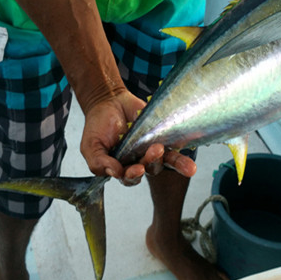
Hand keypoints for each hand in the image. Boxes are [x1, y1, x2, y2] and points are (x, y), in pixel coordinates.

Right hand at [80, 91, 196, 185]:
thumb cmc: (98, 125)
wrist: (108, 100)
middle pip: (150, 169)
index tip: (135, 169)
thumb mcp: (90, 146)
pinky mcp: (162, 136)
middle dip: (152, 162)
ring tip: (178, 159)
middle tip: (154, 150)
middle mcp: (139, 161)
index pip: (129, 178)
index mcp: (121, 167)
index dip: (133, 176)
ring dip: (174, 162)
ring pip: (166, 161)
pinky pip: (175, 145)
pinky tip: (190, 154)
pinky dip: (183, 150)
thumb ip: (99, 162)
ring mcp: (152, 148)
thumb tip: (114, 173)